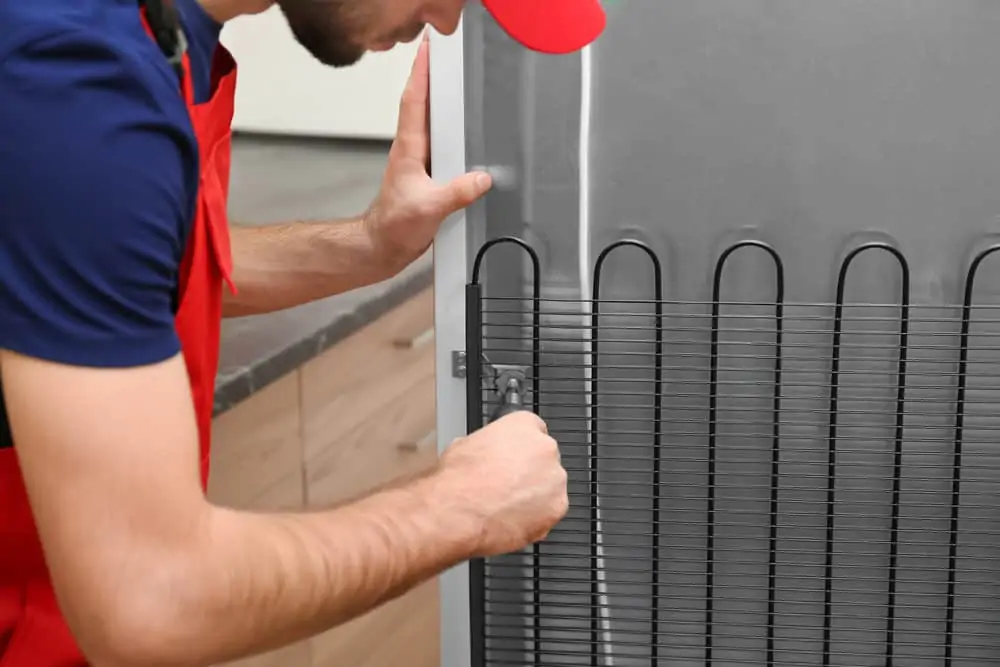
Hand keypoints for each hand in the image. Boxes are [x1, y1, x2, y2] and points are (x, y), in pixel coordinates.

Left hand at [363, 32, 492, 271]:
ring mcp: (418, 163)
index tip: (428, 51)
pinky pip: (441, 148)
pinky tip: (464, 134)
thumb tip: (483, 178)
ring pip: (431, 126)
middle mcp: (412, 151)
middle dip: (431, 78)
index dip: (421, 74)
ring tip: (456, 86)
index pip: (414, 102)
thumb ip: (457, 192)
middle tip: (444, 57)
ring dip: (440, 104)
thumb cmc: (394, 226)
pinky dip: (451, 134)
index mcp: (409, 149)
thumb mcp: (429, 208)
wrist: (381, 247)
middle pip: (422, 106)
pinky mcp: (426, 177)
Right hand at [435, 411, 568, 556]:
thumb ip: (487, 444)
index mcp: (524, 424)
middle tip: (506, 484)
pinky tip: (512, 518)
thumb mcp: (463, 444)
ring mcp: (555, 478)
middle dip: (528, 471)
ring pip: (549, 486)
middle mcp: (545, 448)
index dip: (519, 448)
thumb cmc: (459, 479)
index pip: (532, 429)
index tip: (511, 458)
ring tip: (506, 504)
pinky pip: (550, 511)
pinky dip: (535, 517)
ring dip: (533, 494)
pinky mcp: (557, 507)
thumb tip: (484, 453)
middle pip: (543, 459)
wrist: (458, 512)